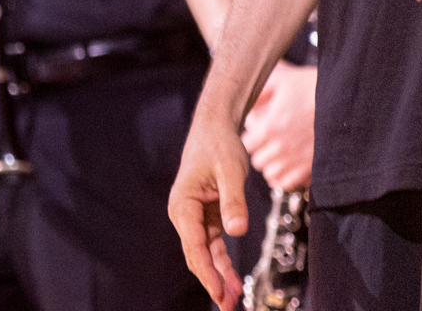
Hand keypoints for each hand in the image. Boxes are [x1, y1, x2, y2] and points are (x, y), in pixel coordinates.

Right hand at [168, 101, 253, 305]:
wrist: (216, 128)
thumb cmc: (220, 145)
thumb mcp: (231, 170)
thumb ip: (234, 201)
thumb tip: (237, 231)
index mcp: (183, 204)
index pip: (194, 245)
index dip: (207, 271)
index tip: (218, 292)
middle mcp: (184, 214)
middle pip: (197, 255)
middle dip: (212, 281)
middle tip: (228, 305)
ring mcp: (195, 217)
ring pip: (206, 254)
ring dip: (218, 276)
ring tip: (233, 299)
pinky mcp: (207, 217)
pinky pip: (214, 245)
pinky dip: (223, 262)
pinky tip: (234, 280)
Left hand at [241, 61, 315, 190]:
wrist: (344, 100)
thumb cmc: (314, 87)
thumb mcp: (283, 81)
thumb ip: (261, 92)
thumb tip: (247, 101)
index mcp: (270, 126)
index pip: (246, 144)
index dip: (251, 136)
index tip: (258, 131)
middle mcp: (281, 147)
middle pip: (257, 162)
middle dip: (261, 151)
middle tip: (269, 142)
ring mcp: (296, 160)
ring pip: (271, 175)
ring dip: (272, 166)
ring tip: (280, 154)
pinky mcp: (311, 167)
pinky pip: (288, 183)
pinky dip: (286, 177)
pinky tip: (290, 164)